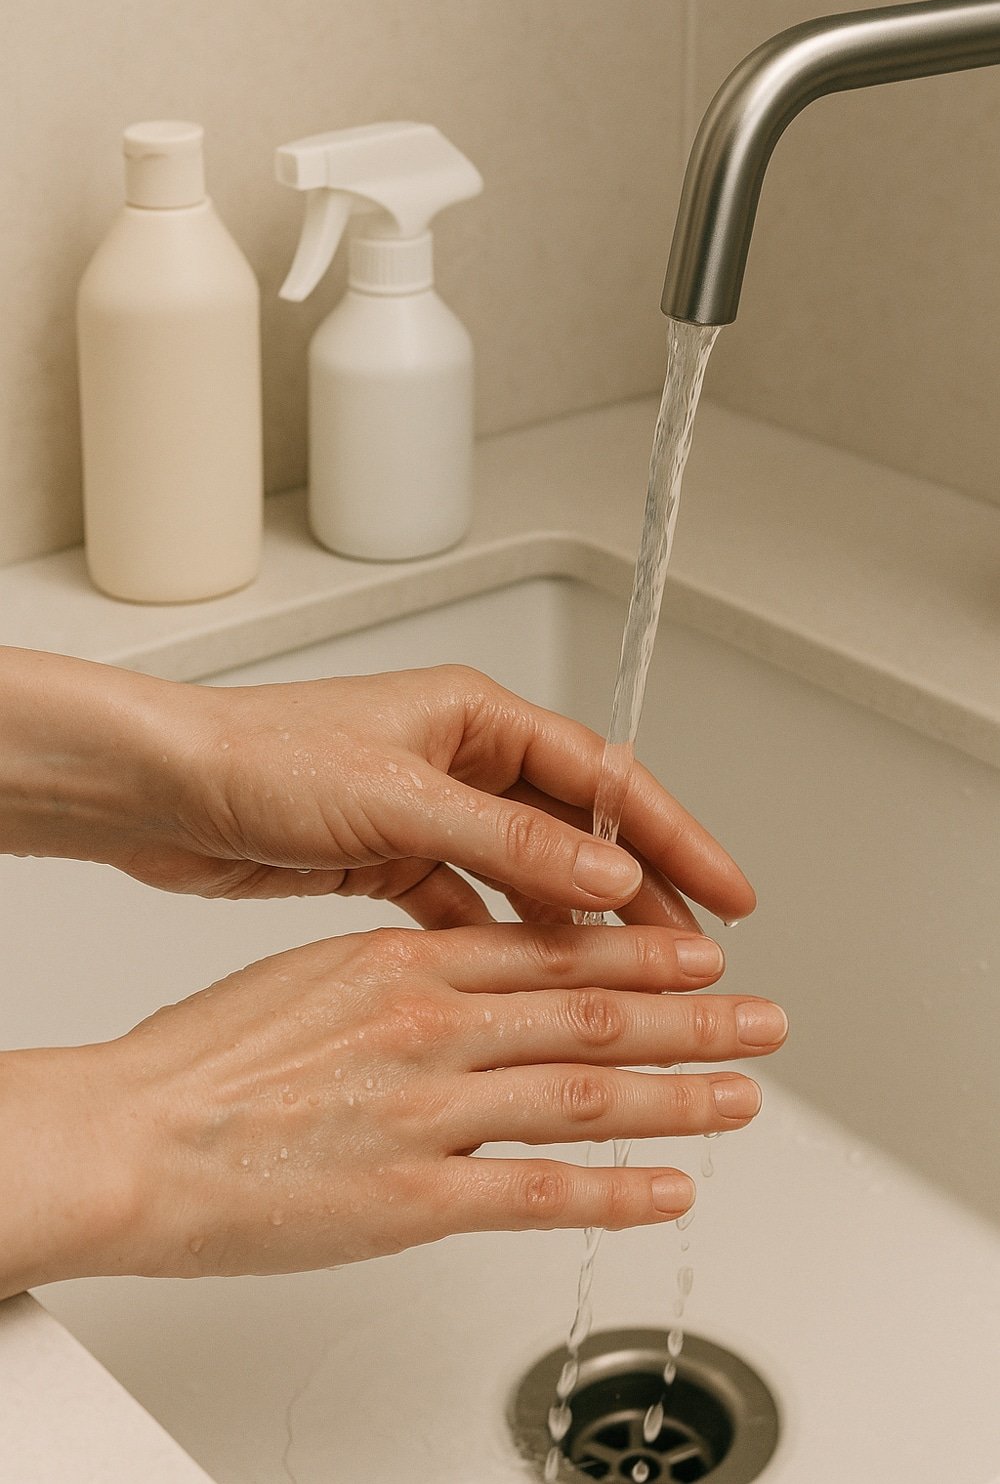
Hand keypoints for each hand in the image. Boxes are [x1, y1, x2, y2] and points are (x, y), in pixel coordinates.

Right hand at [0, 924, 785, 1290]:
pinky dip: (619, 1193)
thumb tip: (462, 972)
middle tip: (762, 1018)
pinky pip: (542, 1194)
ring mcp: (431, 1110)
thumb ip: (401, 973)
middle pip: (595, 1015)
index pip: (554, 950)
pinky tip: (672, 1192)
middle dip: (694, 1018)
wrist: (133, 1134)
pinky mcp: (415, 1197)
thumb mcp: (313, 973)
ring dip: (681, 1095)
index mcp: (406, 963)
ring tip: (745, 1096)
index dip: (640, 955)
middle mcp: (433, 1025)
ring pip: (589, 1095)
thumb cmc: (204, 1058)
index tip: (697, 956)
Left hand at [133, 662, 755, 928]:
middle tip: (694, 951)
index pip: (604, 778)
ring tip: (624, 979)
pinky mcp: (389, 856)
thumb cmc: (258, 758)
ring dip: (573, 923)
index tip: (727, 891)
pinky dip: (500, 937)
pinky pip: (468, 902)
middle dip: (639, 887)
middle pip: (576, 829)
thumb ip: (509, 840)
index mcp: (474, 716)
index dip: (676, 836)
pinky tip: (529, 979)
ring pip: (526, 873)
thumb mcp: (399, 798)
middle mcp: (458, 757)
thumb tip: (609, 873)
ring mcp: (425, 809)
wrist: (157, 789)